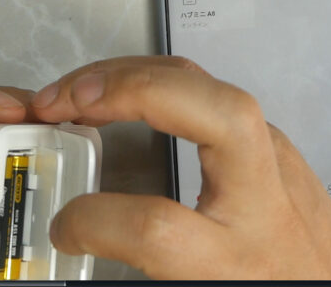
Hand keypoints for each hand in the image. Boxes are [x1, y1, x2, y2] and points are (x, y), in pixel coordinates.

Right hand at [30, 56, 330, 279]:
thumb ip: (137, 257)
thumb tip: (74, 234)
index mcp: (244, 257)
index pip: (161, 228)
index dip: (94, 221)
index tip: (66, 225)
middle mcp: (267, 196)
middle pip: (210, 111)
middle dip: (123, 91)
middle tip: (59, 103)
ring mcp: (270, 154)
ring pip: (205, 81)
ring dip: (128, 73)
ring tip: (76, 90)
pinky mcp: (263, 137)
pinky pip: (203, 86)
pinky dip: (149, 79)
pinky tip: (119, 90)